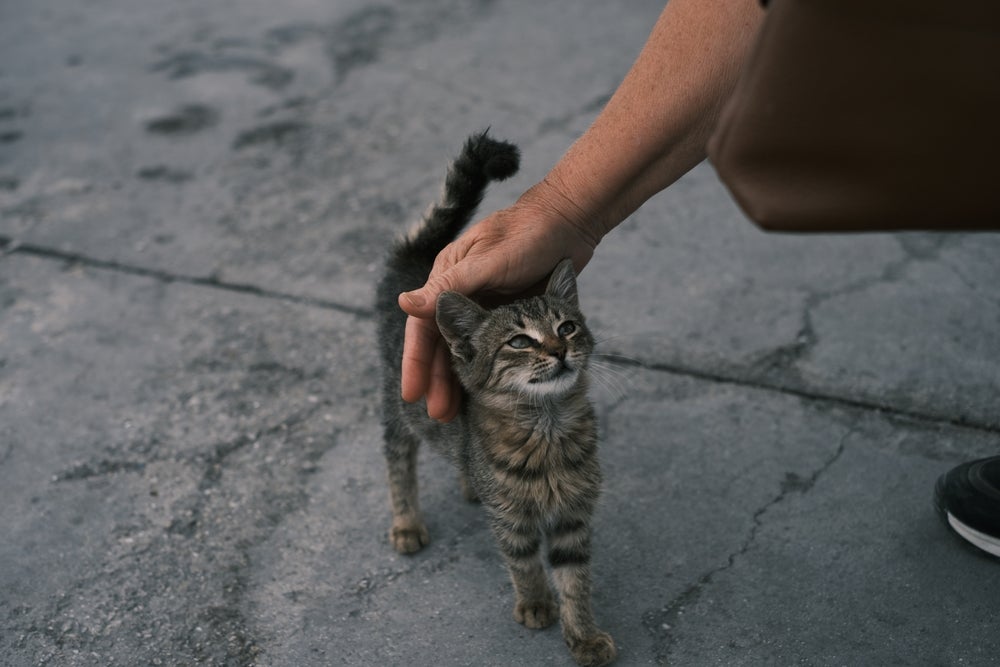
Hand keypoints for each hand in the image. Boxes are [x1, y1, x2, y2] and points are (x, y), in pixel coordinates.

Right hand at [398, 186, 600, 420]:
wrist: (572, 220)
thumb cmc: (529, 234)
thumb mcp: (489, 262)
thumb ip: (451, 287)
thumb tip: (405, 303)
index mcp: (449, 277)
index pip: (424, 326)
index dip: (417, 362)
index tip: (413, 395)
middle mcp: (464, 292)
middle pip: (443, 343)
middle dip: (438, 380)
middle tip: (440, 414)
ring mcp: (488, 303)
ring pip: (466, 349)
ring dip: (460, 380)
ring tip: (458, 412)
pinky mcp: (511, 311)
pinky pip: (492, 347)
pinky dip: (485, 369)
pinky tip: (486, 392)